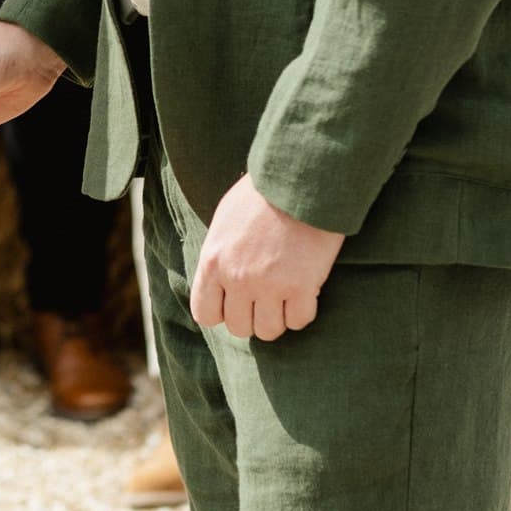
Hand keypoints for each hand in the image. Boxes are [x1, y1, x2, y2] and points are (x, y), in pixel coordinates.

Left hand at [190, 175, 343, 341]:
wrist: (300, 179)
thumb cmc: (262, 195)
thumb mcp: (224, 221)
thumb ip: (219, 255)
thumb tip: (219, 281)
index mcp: (213, 262)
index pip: (205, 314)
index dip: (222, 312)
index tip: (236, 302)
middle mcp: (237, 278)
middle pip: (239, 327)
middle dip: (252, 317)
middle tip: (266, 298)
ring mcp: (269, 285)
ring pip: (269, 331)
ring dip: (278, 318)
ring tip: (285, 296)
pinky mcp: (302, 287)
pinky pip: (298, 321)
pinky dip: (302, 311)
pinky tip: (305, 292)